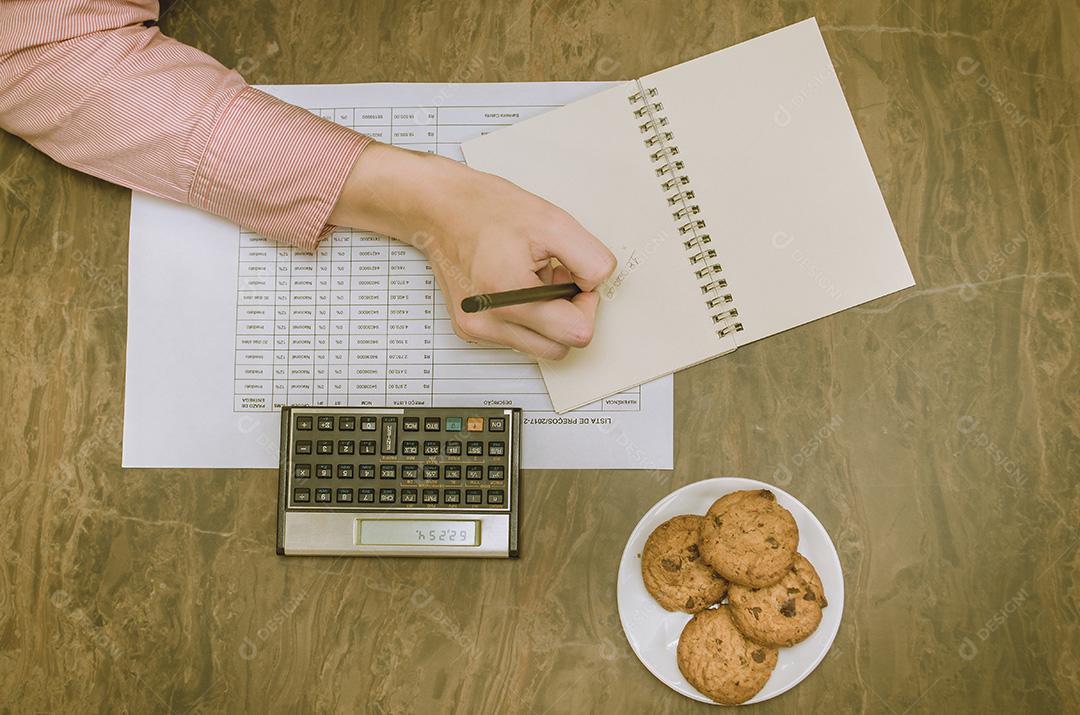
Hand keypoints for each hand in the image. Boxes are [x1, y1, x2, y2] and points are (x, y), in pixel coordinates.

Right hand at [329, 142, 616, 358]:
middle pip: (560, 348)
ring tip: (531, 281)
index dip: (586, 304)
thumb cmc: (487, 210)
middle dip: (567, 314)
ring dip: (547, 317)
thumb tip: (597, 286)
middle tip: (554, 278)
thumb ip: (590, 259)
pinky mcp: (470, 329)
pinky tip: (513, 286)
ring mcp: (477, 330)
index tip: (574, 278)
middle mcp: (488, 323)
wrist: (439, 209)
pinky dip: (526, 316)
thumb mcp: (554, 222)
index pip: (577, 333)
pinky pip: (518, 337)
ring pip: (540, 346)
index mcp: (509, 299)